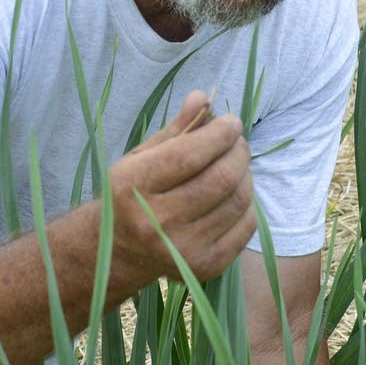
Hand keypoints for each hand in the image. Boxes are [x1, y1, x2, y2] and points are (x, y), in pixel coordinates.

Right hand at [105, 90, 255, 286]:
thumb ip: (175, 128)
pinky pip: (245, 227)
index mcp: (132, 186)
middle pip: (220, 179)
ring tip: (235, 165)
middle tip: (237, 142)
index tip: (232, 122)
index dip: (219, 134)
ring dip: (245, 175)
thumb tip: (203, 97)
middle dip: (238, 152)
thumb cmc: (132, 193)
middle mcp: (155, 222)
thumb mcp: (142, 156)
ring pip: (237, 201)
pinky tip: (233, 195)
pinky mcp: (204, 267)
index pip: (189, 155)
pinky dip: (247, 204)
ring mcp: (181, 249)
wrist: (117, 251)